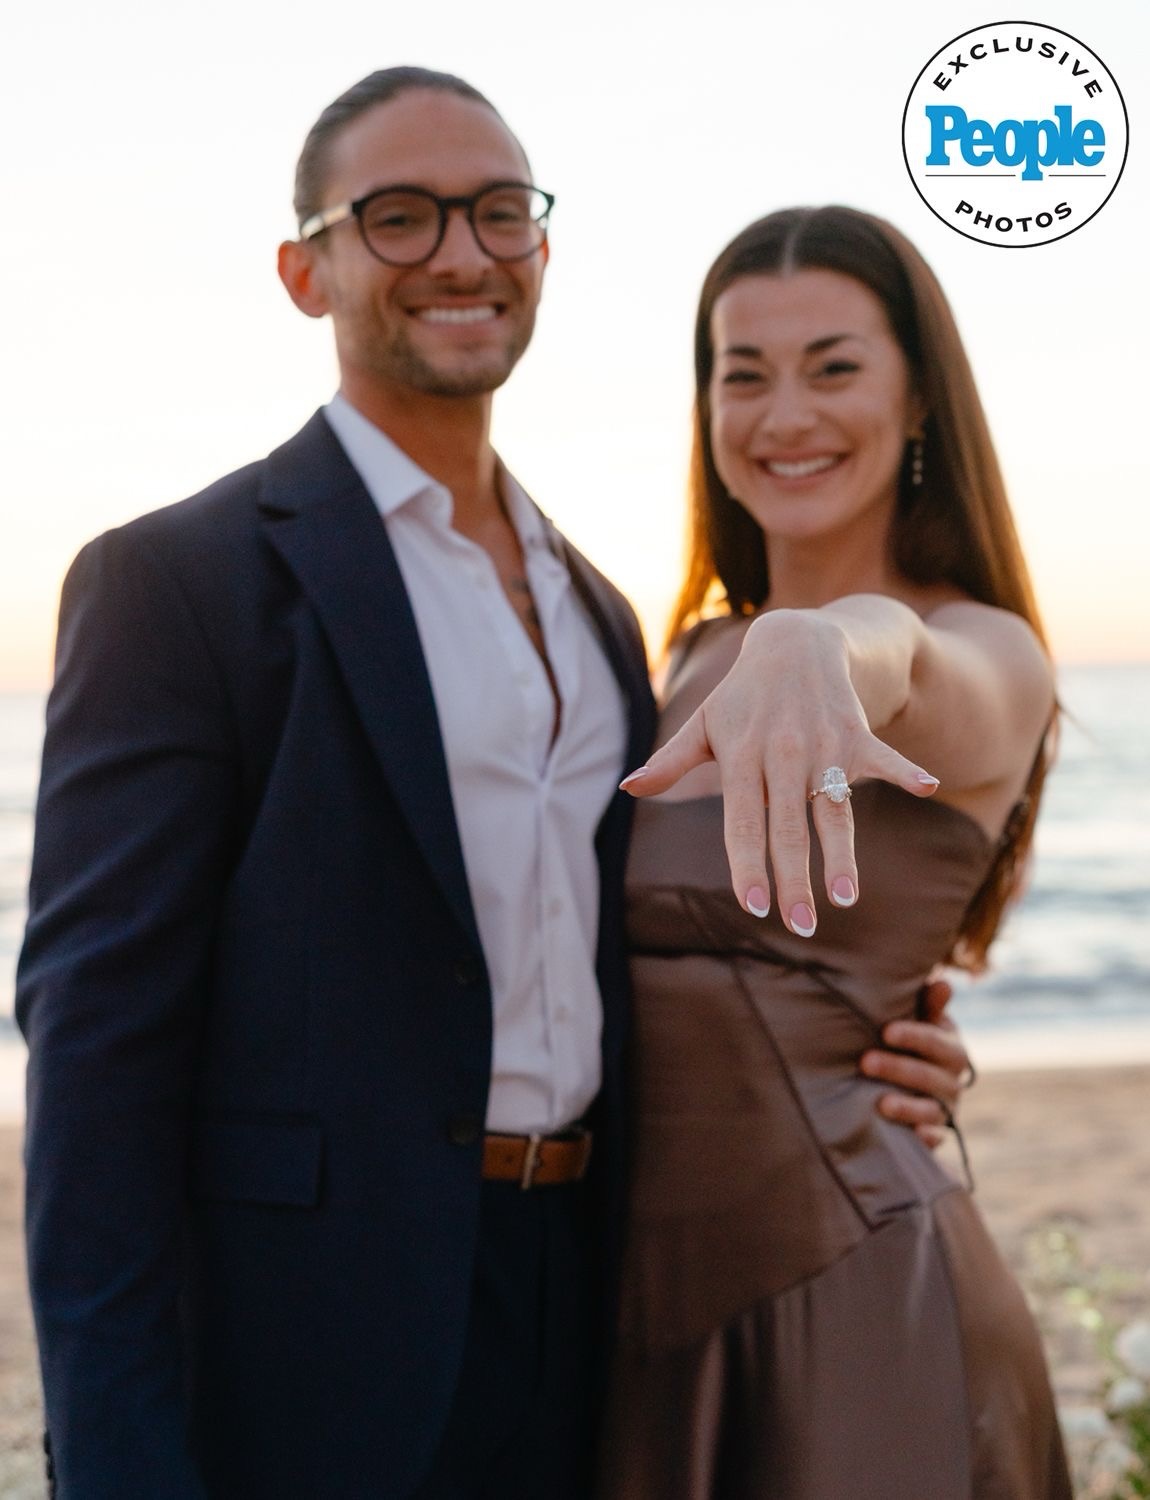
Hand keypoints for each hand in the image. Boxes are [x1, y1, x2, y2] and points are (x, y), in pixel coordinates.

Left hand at [620, 610, 938, 932]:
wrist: (793, 642)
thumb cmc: (741, 696)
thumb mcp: (703, 724)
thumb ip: (670, 762)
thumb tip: (627, 789)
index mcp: (741, 758)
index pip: (742, 822)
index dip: (748, 863)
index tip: (755, 906)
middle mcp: (782, 753)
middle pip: (789, 828)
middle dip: (795, 880)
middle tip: (801, 927)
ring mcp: (823, 744)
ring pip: (834, 809)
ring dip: (843, 854)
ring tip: (847, 898)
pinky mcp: (857, 734)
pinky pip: (884, 757)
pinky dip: (905, 769)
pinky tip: (928, 787)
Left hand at [859, 978, 974, 1147]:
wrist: (906, 1086)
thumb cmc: (908, 1044)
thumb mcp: (919, 1022)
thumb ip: (928, 1005)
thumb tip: (942, 982)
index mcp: (950, 1050)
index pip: (940, 1043)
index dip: (916, 1036)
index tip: (887, 1031)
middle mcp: (952, 1081)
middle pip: (934, 1078)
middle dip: (900, 1069)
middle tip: (866, 1061)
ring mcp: (944, 1110)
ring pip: (933, 1111)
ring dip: (908, 1107)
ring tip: (879, 1102)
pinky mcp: (934, 1135)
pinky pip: (934, 1140)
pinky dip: (923, 1138)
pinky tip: (908, 1136)